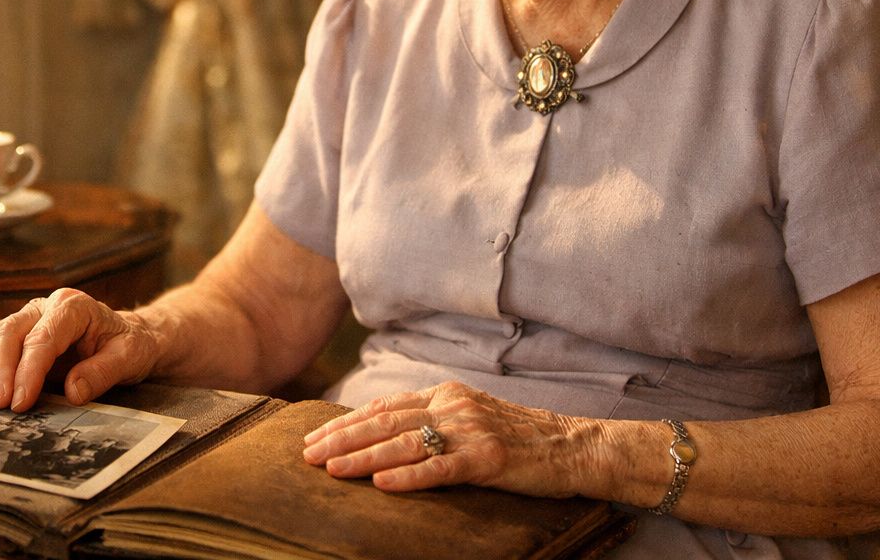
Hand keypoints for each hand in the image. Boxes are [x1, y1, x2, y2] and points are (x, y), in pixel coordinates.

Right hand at [0, 288, 157, 411]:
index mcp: (74, 307)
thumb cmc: (129, 346)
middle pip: (12, 331)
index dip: (28, 370)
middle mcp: (46, 307)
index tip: (20, 402)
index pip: (43, 337)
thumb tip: (72, 391)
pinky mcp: (19, 333)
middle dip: (2, 370)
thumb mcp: (130, 358)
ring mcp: (29, 317)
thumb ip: (103, 372)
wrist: (128, 339)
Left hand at [300, 381, 593, 496]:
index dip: (346, 422)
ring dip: (363, 457)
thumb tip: (383, 431)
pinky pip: (440, 468)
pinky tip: (381, 484)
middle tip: (307, 454)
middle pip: (385, 422)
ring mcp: (470, 431)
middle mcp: (453, 406)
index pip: (385, 407)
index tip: (315, 436)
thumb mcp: (470, 416)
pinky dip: (408, 476)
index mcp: (445, 394)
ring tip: (331, 469)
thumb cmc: (518, 436)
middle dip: (342, 438)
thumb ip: (432, 418)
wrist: (571, 444)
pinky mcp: (488, 458)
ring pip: (405, 444)